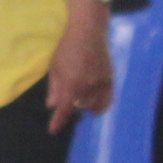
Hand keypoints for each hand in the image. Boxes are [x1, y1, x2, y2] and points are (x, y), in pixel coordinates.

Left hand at [46, 5, 113, 131]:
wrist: (88, 32)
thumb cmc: (66, 48)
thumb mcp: (55, 67)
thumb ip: (54, 88)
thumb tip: (52, 105)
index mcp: (71, 83)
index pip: (64, 109)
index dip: (58, 121)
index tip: (53, 130)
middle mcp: (87, 87)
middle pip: (79, 107)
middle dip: (72, 107)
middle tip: (67, 103)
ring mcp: (101, 83)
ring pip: (93, 105)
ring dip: (85, 106)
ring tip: (80, 102)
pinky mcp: (110, 79)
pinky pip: (107, 99)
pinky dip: (101, 105)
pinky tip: (96, 106)